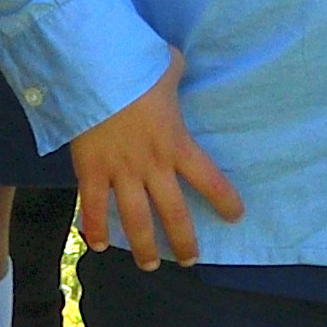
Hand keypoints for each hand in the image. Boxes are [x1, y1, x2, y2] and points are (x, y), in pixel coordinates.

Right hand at [72, 53, 243, 267]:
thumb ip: (173, 70)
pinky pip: (92, 205)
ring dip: (143, 246)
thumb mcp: (164, 64)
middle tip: (190, 260)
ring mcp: (120, 171)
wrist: (92, 70)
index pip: (210, 180)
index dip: (225, 200)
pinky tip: (97, 244)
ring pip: (135, 219)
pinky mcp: (91, 170)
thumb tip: (173, 60)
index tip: (235, 215)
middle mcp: (152, 165)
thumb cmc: (133, 65)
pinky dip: (94, 226)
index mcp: (176, 143)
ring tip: (149, 265)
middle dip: (184, 241)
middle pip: (173, 214)